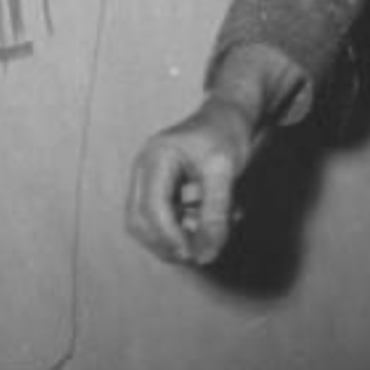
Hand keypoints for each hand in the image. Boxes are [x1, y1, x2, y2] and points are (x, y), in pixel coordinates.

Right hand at [125, 96, 256, 265]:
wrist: (230, 114)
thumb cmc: (226, 133)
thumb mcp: (226, 170)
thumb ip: (216, 212)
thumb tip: (206, 255)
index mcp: (156, 157)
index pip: (151, 208)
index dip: (170, 238)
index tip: (196, 254)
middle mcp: (144, 168)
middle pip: (139, 222)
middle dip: (168, 243)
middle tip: (201, 253)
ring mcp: (148, 179)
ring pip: (148, 226)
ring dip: (177, 238)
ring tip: (213, 230)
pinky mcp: (159, 189)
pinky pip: (162, 221)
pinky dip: (184, 229)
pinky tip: (210, 221)